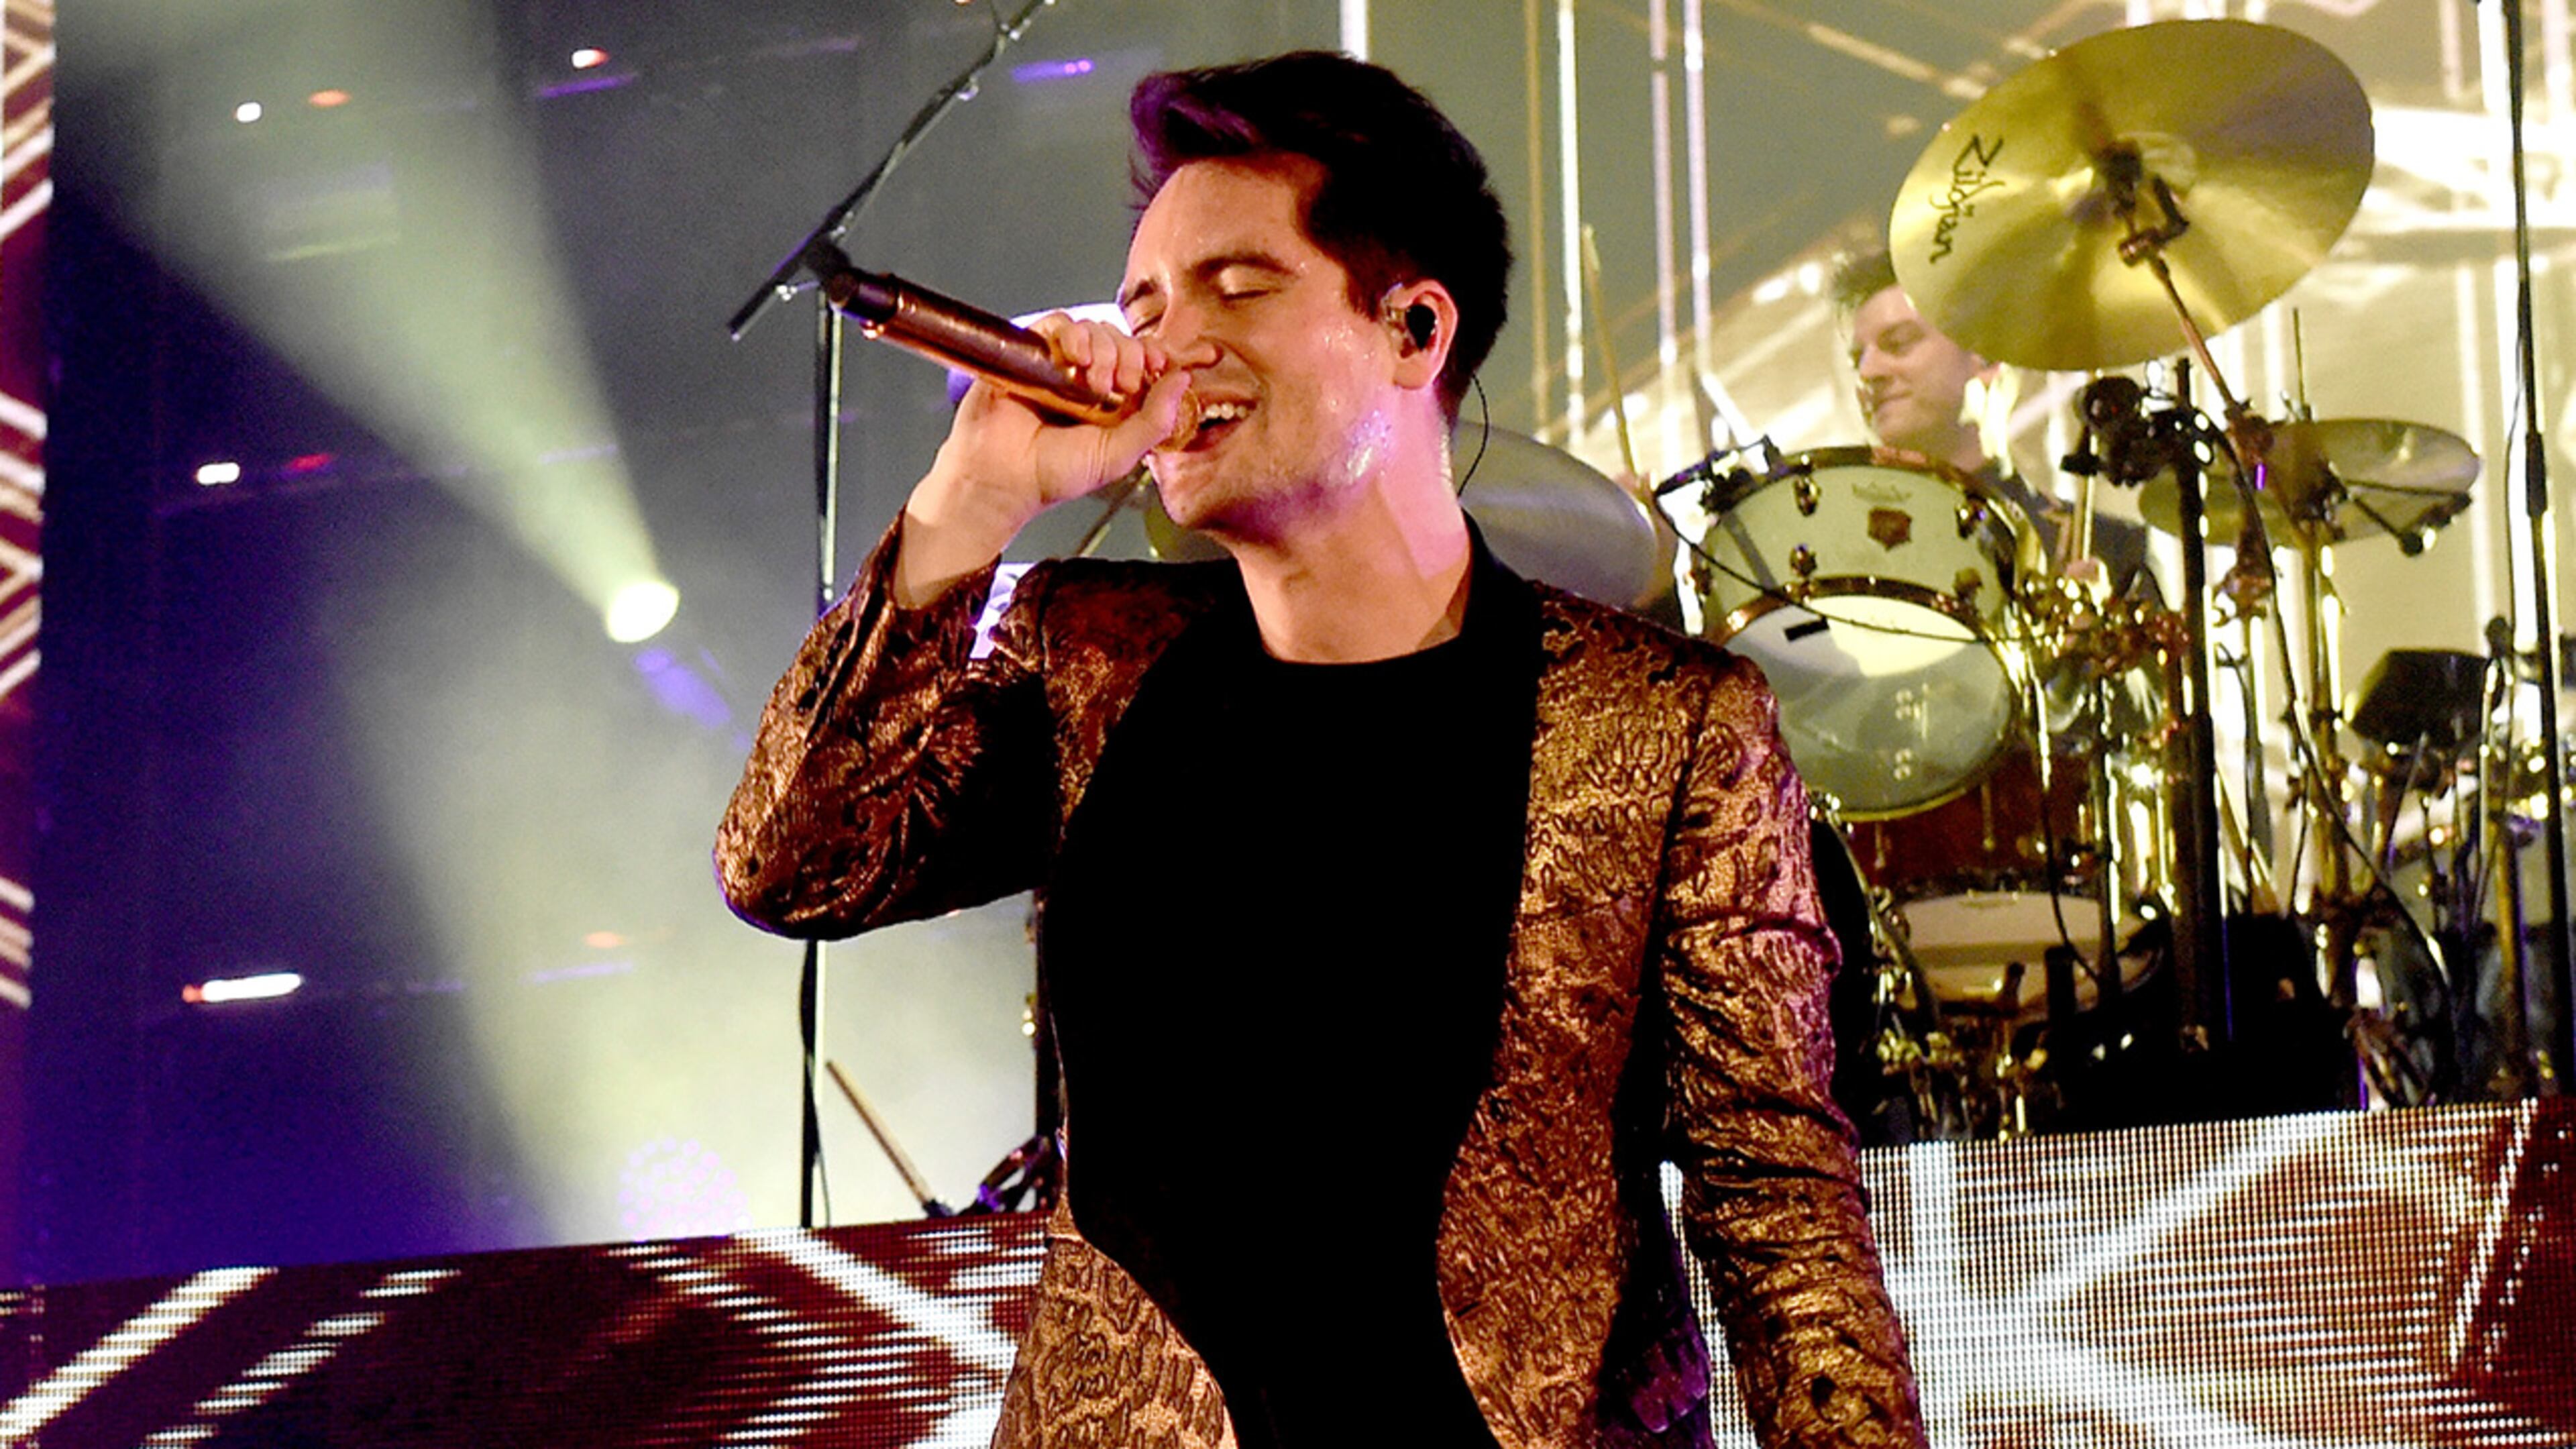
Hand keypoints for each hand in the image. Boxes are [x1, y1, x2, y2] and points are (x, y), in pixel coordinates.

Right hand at [895, 316, 1200, 605]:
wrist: (1000, 477)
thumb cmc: (1054, 474)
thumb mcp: (1118, 455)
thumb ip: (1155, 421)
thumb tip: (1183, 380)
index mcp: (1114, 402)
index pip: (1144, 362)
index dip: (1156, 356)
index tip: (1162, 364)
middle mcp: (1089, 380)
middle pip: (1122, 341)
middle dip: (1129, 356)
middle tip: (1122, 384)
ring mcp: (1060, 365)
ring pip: (1094, 329)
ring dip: (1103, 347)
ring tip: (1091, 380)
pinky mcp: (1032, 353)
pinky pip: (1059, 324)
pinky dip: (1072, 334)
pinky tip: (1072, 358)